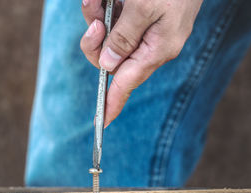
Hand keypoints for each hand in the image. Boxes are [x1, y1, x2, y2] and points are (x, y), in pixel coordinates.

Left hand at [81, 0, 202, 126]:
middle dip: (94, 44)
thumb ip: (124, 37)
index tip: (100, 123)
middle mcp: (150, 45)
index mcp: (157, 49)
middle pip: (111, 61)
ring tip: (96, 1)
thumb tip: (108, 65)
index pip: (129, 83)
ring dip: (95, 21)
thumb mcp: (145, 8)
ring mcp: (144, 31)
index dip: (113, 103)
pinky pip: (112, 22)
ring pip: (108, 40)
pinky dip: (101, 11)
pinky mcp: (138, 17)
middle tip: (93, 22)